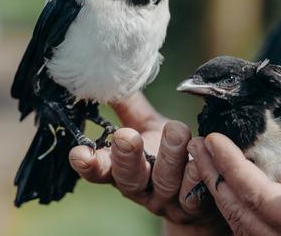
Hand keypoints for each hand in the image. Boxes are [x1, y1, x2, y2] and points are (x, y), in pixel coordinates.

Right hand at [69, 93, 227, 234]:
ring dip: (169, 156)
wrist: (198, 191)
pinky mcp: (195, 205)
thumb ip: (127, 104)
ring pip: (165, 181)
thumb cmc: (164, 151)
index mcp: (121, 169)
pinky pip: (196, 193)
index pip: (99, 169)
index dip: (87, 163)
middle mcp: (141, 187)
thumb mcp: (144, 126)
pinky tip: (201, 155)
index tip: (78, 153)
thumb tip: (107, 75)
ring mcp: (167, 198)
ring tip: (176, 130)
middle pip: (129, 177)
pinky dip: (198, 173)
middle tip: (126, 137)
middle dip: (126, 157)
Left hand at [188, 134, 280, 235]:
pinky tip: (230, 188)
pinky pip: (254, 235)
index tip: (213, 138)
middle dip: (214, 178)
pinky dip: (235, 210)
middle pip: (240, 214)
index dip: (232, 167)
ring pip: (242, 229)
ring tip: (205, 162)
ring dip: (220, 194)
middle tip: (196, 144)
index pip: (259, 197)